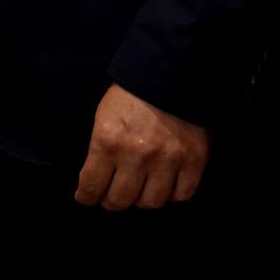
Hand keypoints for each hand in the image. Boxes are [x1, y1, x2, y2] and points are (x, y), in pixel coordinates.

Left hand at [75, 84, 208, 209]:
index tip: (86, 198)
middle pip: (121, 199)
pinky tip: (165, 186)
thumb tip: (98, 177)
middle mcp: (137, 156)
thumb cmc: (129, 96)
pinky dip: (172, 195)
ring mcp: (168, 160)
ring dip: (142, 200)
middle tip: (111, 199)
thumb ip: (101, 148)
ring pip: (152, 202)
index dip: (87, 196)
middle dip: (112, 202)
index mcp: (108, 142)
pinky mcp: (194, 161)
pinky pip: (182, 194)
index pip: (92, 184)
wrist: (168, 77)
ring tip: (139, 192)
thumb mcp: (103, 118)